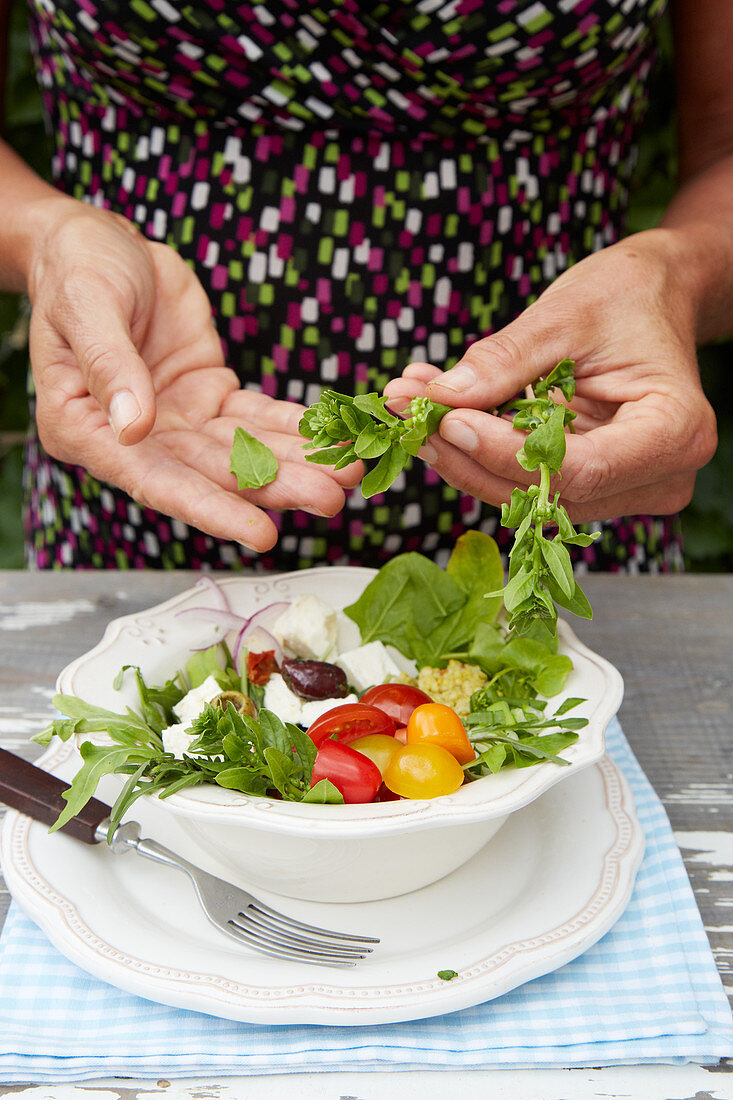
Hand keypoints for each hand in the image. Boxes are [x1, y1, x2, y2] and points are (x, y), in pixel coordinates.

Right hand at [26, 201, 359, 550]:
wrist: (98, 242)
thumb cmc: (76, 270)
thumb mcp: (86, 305)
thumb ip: (110, 366)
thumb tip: (135, 429)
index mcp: (86, 430)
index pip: (155, 482)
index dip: (211, 509)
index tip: (262, 533)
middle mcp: (136, 439)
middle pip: (212, 474)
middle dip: (275, 486)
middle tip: (330, 496)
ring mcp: (177, 421)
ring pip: (244, 451)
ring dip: (298, 463)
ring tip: (349, 470)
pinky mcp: (209, 396)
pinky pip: (257, 417)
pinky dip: (296, 427)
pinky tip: (334, 436)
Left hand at [384, 231, 717, 521]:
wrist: (654, 298)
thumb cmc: (627, 296)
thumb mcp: (566, 314)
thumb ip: (506, 361)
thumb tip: (441, 397)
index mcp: (676, 432)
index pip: (583, 470)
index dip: (507, 453)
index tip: (449, 421)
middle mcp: (659, 477)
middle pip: (549, 492)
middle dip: (469, 455)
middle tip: (408, 410)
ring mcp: (626, 488)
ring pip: (527, 495)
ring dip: (462, 455)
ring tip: (411, 404)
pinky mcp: (591, 485)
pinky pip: (523, 480)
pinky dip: (476, 450)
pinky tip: (436, 413)